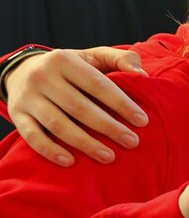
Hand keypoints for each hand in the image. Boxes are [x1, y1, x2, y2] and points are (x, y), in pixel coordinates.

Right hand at [7, 47, 148, 166]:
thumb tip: (142, 73)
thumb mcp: (92, 56)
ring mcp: (28, 97)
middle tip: (132, 142)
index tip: (143, 121)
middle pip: (79, 107)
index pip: (97, 84)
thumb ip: (119, 59)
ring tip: (109, 157)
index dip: (121, 104)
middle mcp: (43, 76)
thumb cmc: (70, 68)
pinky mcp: (17, 114)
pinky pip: (32, 136)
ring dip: (85, 143)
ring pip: (57, 124)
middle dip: (108, 127)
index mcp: (64, 60)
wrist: (22, 70)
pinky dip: (50, 150)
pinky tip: (71, 162)